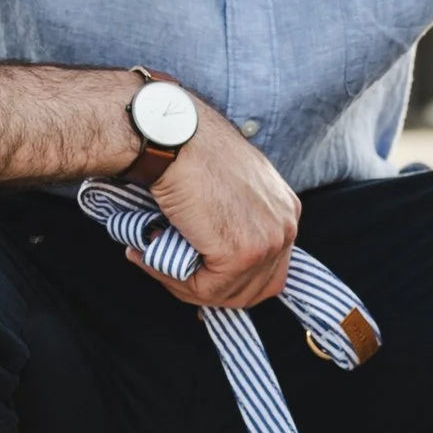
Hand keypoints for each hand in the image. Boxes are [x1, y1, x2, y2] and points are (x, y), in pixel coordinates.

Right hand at [130, 105, 303, 308]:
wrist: (170, 137)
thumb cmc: (188, 152)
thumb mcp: (227, 185)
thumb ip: (232, 219)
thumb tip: (210, 258)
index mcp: (286, 209)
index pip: (270, 270)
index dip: (232, 284)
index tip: (196, 280)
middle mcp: (285, 227)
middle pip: (255, 290)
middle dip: (209, 291)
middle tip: (169, 272)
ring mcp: (266, 242)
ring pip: (227, 294)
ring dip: (184, 285)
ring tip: (151, 258)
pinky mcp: (240, 254)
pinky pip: (206, 289)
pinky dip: (173, 280)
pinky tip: (147, 255)